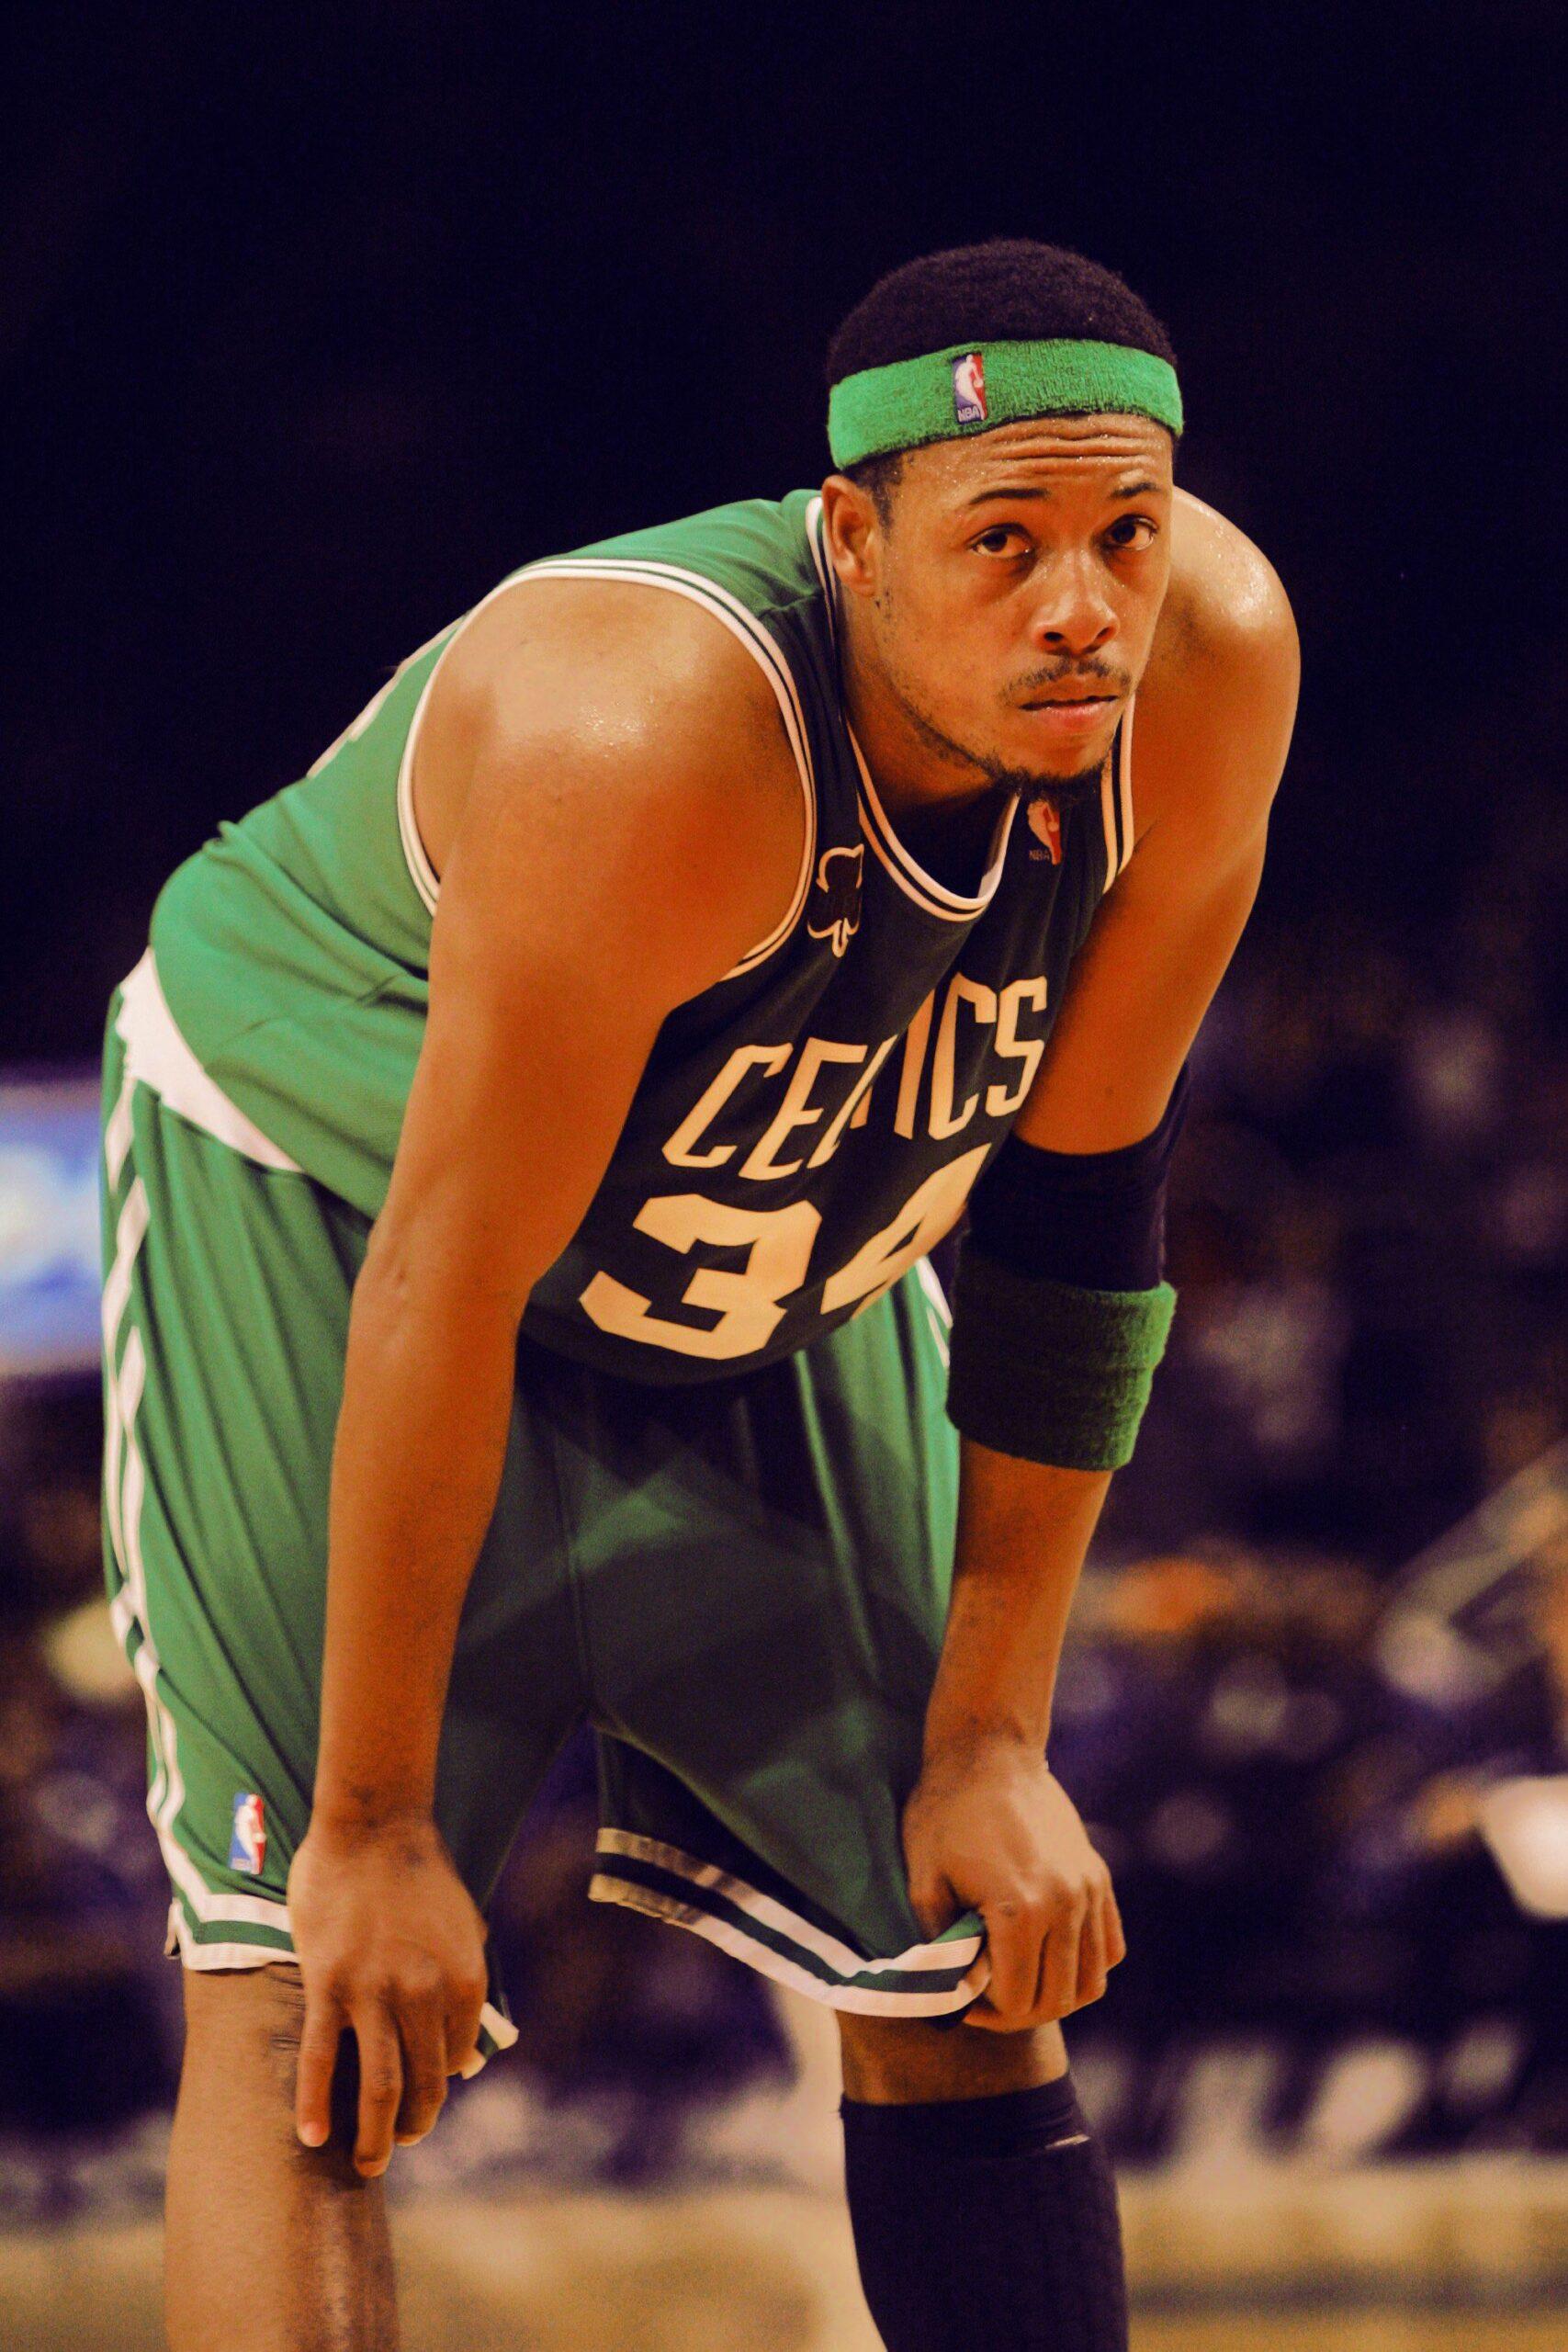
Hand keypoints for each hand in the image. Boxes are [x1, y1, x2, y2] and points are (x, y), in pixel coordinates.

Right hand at [286, 1813, 489, 2175]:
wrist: (375, 1824)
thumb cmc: (420, 1875)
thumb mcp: (465, 1929)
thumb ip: (465, 1991)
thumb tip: (466, 2062)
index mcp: (464, 1979)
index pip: (453, 2061)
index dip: (435, 2086)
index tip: (419, 2097)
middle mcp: (425, 1992)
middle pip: (419, 2083)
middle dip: (410, 2126)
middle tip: (395, 2146)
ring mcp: (374, 1991)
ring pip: (375, 2085)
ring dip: (373, 2136)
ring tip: (366, 2164)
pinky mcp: (329, 1984)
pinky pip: (321, 2058)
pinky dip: (315, 2104)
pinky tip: (312, 2136)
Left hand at [902, 1737, 1124, 2031]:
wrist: (988, 1752)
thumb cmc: (944, 1814)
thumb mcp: (923, 1882)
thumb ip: (941, 1948)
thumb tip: (955, 1997)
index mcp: (1019, 1911)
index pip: (1018, 2002)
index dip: (986, 2013)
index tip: (963, 2001)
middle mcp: (1064, 1905)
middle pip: (1057, 2000)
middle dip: (1018, 2014)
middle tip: (985, 2003)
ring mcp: (1088, 1891)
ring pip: (1090, 1982)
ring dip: (1055, 1997)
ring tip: (1019, 1986)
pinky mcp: (1098, 1877)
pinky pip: (1109, 1948)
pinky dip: (1085, 1968)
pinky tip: (1049, 1959)